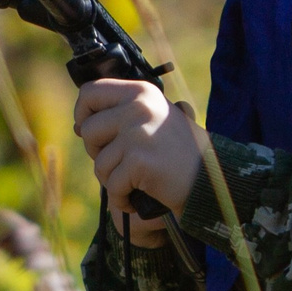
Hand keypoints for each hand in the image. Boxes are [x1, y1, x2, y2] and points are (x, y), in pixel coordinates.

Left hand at [74, 79, 199, 240]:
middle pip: (88, 130)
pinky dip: (122, 198)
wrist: (211, 182)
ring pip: (99, 162)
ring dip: (112, 180)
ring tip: (135, 182)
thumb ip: (124, 113)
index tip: (88, 130)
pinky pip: (112, 185)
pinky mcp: (139, 160)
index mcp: (141, 92)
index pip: (90, 92)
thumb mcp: (156, 120)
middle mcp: (138, 106)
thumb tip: (80, 124)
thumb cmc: (181, 155)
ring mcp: (137, 132)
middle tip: (121, 164)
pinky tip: (137, 197)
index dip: (82, 113)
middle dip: (97, 153)